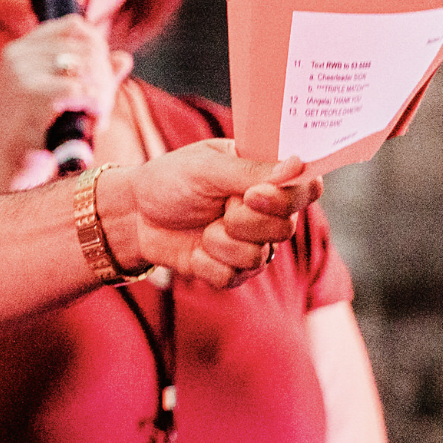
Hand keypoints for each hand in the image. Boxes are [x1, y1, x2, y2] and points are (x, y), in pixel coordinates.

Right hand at [0, 15, 131, 191]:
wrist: (2, 173)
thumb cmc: (31, 137)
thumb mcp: (58, 100)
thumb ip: (90, 76)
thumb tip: (124, 58)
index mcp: (19, 49)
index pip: (74, 26)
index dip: (98, 48)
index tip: (100, 79)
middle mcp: (17, 55)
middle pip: (87, 47)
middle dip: (105, 77)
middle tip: (102, 108)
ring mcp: (21, 73)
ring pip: (88, 66)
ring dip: (104, 94)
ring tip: (98, 119)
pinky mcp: (31, 96)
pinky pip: (83, 89)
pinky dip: (98, 106)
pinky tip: (95, 123)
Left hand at [102, 139, 319, 289]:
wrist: (135, 214)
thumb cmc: (171, 180)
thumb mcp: (206, 168)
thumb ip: (252, 170)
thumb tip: (298, 165)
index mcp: (267, 176)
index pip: (307, 189)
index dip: (287, 198)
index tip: (251, 195)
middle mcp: (268, 211)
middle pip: (285, 229)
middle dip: (244, 222)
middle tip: (220, 209)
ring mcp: (253, 242)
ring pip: (258, 257)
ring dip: (220, 243)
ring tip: (203, 228)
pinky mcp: (233, 269)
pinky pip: (234, 277)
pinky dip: (207, 264)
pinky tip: (195, 249)